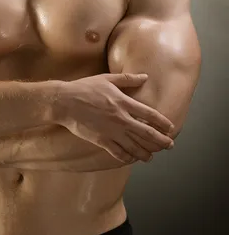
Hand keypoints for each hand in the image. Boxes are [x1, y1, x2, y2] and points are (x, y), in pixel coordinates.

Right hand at [55, 73, 174, 163]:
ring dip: (146, 152)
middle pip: (146, 133)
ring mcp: (111, 131)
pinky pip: (118, 152)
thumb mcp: (107, 79)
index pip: (149, 115)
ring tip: (152, 156)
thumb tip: (145, 76)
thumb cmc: (85, 88)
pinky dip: (127, 157)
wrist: (65, 102)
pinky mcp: (101, 140)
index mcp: (123, 102)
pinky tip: (131, 159)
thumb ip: (128, 79)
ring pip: (134, 146)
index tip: (170, 128)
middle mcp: (121, 118)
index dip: (162, 122)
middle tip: (169, 145)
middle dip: (160, 141)